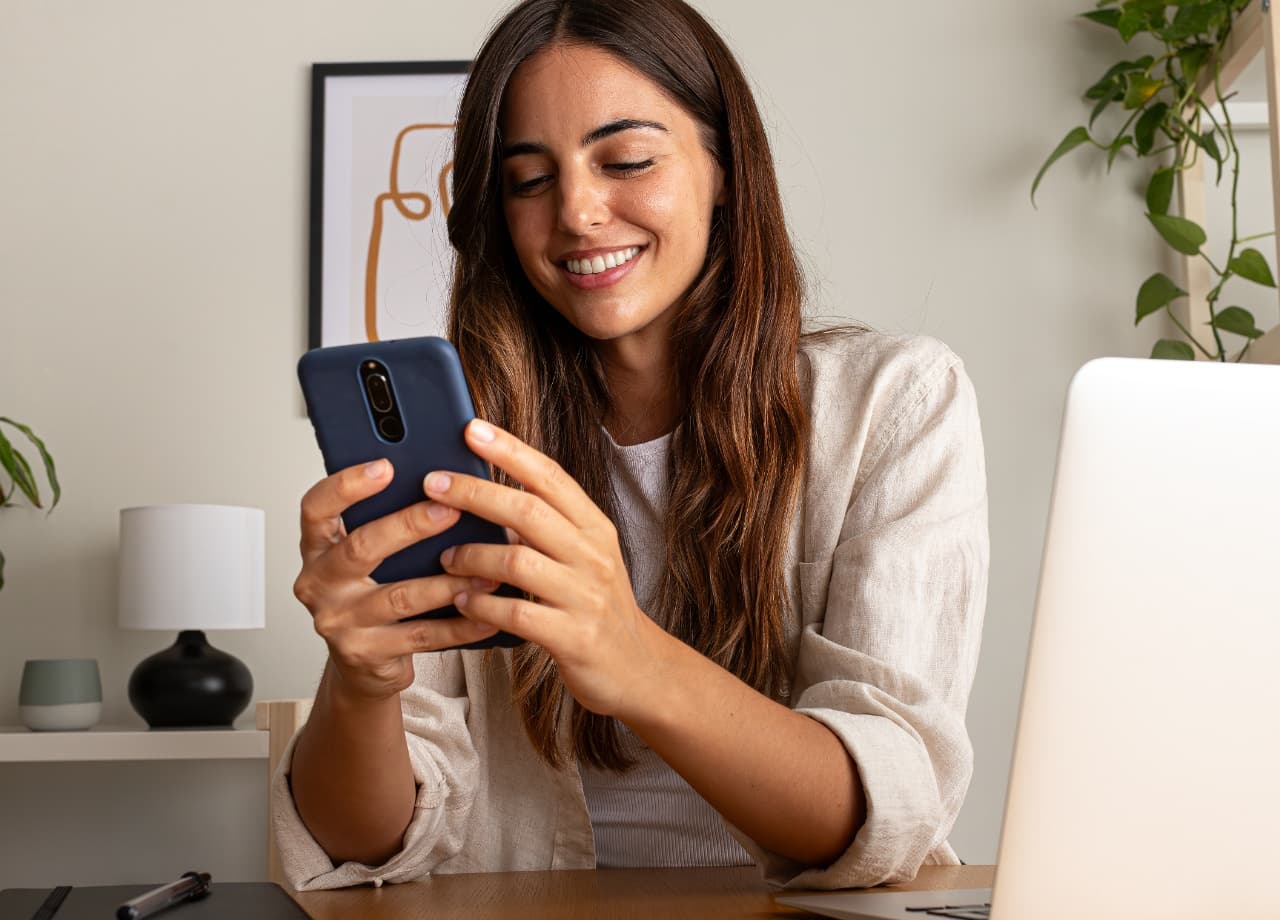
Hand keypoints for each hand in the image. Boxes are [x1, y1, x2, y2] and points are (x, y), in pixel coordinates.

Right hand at [293, 459, 500, 701]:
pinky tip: (487, 612)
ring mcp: (340, 621)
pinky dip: (459, 624)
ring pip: (398, 596)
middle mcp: (319, 582)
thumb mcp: (374, 552)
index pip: (317, 507)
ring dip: (447, 582)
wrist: (364, 661)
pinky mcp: (365, 654)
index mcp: (318, 546)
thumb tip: (451, 482)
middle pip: (361, 548)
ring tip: (487, 569)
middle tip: (451, 509)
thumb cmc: (376, 590)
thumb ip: (392, 518)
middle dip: (409, 526)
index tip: (386, 465)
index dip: (347, 485)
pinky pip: (420, 637)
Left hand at [424, 419, 672, 716]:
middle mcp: (593, 555)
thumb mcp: (585, 556)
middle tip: (433, 483)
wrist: (638, 667)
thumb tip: (488, 492)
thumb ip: (547, 527)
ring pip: (517, 561)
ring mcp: (585, 597)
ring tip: (445, 557)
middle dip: (475, 492)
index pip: (551, 476)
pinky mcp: (574, 637)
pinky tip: (463, 601)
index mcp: (595, 528)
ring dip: (471, 556)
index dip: (510, 450)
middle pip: (528, 511)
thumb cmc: (596, 606)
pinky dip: (482, 606)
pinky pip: (517, 615)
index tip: (471, 428)